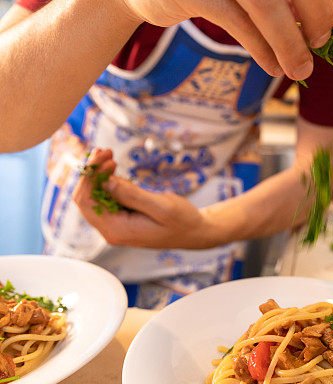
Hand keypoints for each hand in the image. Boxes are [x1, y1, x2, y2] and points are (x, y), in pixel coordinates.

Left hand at [73, 149, 213, 249]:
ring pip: (93, 196)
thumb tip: (104, 182)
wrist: (195, 232)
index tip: (108, 158)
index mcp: (117, 230)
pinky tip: (112, 166)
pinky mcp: (120, 218)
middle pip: (86, 198)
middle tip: (106, 151)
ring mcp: (114, 224)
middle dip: (92, 172)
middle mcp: (111, 230)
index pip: (87, 201)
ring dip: (97, 174)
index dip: (92, 176)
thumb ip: (131, 196)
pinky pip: (104, 197)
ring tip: (109, 154)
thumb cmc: (183, 221)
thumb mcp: (161, 206)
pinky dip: (106, 180)